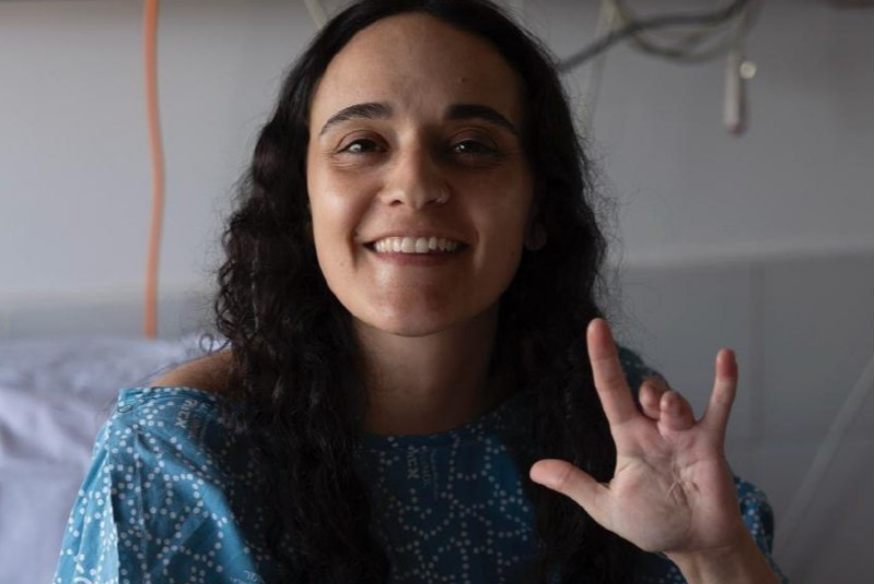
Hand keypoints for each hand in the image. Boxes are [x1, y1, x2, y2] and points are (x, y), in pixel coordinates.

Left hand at [529, 318, 748, 555]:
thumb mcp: (605, 505)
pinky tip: (725, 358)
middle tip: (648, 404)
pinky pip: (719, 409)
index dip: (603, 360)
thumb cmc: (651, 522)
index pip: (611, 391)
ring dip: (670, 401)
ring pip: (674, 400)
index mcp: (629, 438)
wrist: (692, 544)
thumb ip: (574, 484)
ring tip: (668, 410)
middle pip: (646, 391)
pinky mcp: (710, 445)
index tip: (595, 326)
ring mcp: (683, 435)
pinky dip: (724, 383)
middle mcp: (655, 431)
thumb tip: (535, 469)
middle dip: (646, 389)